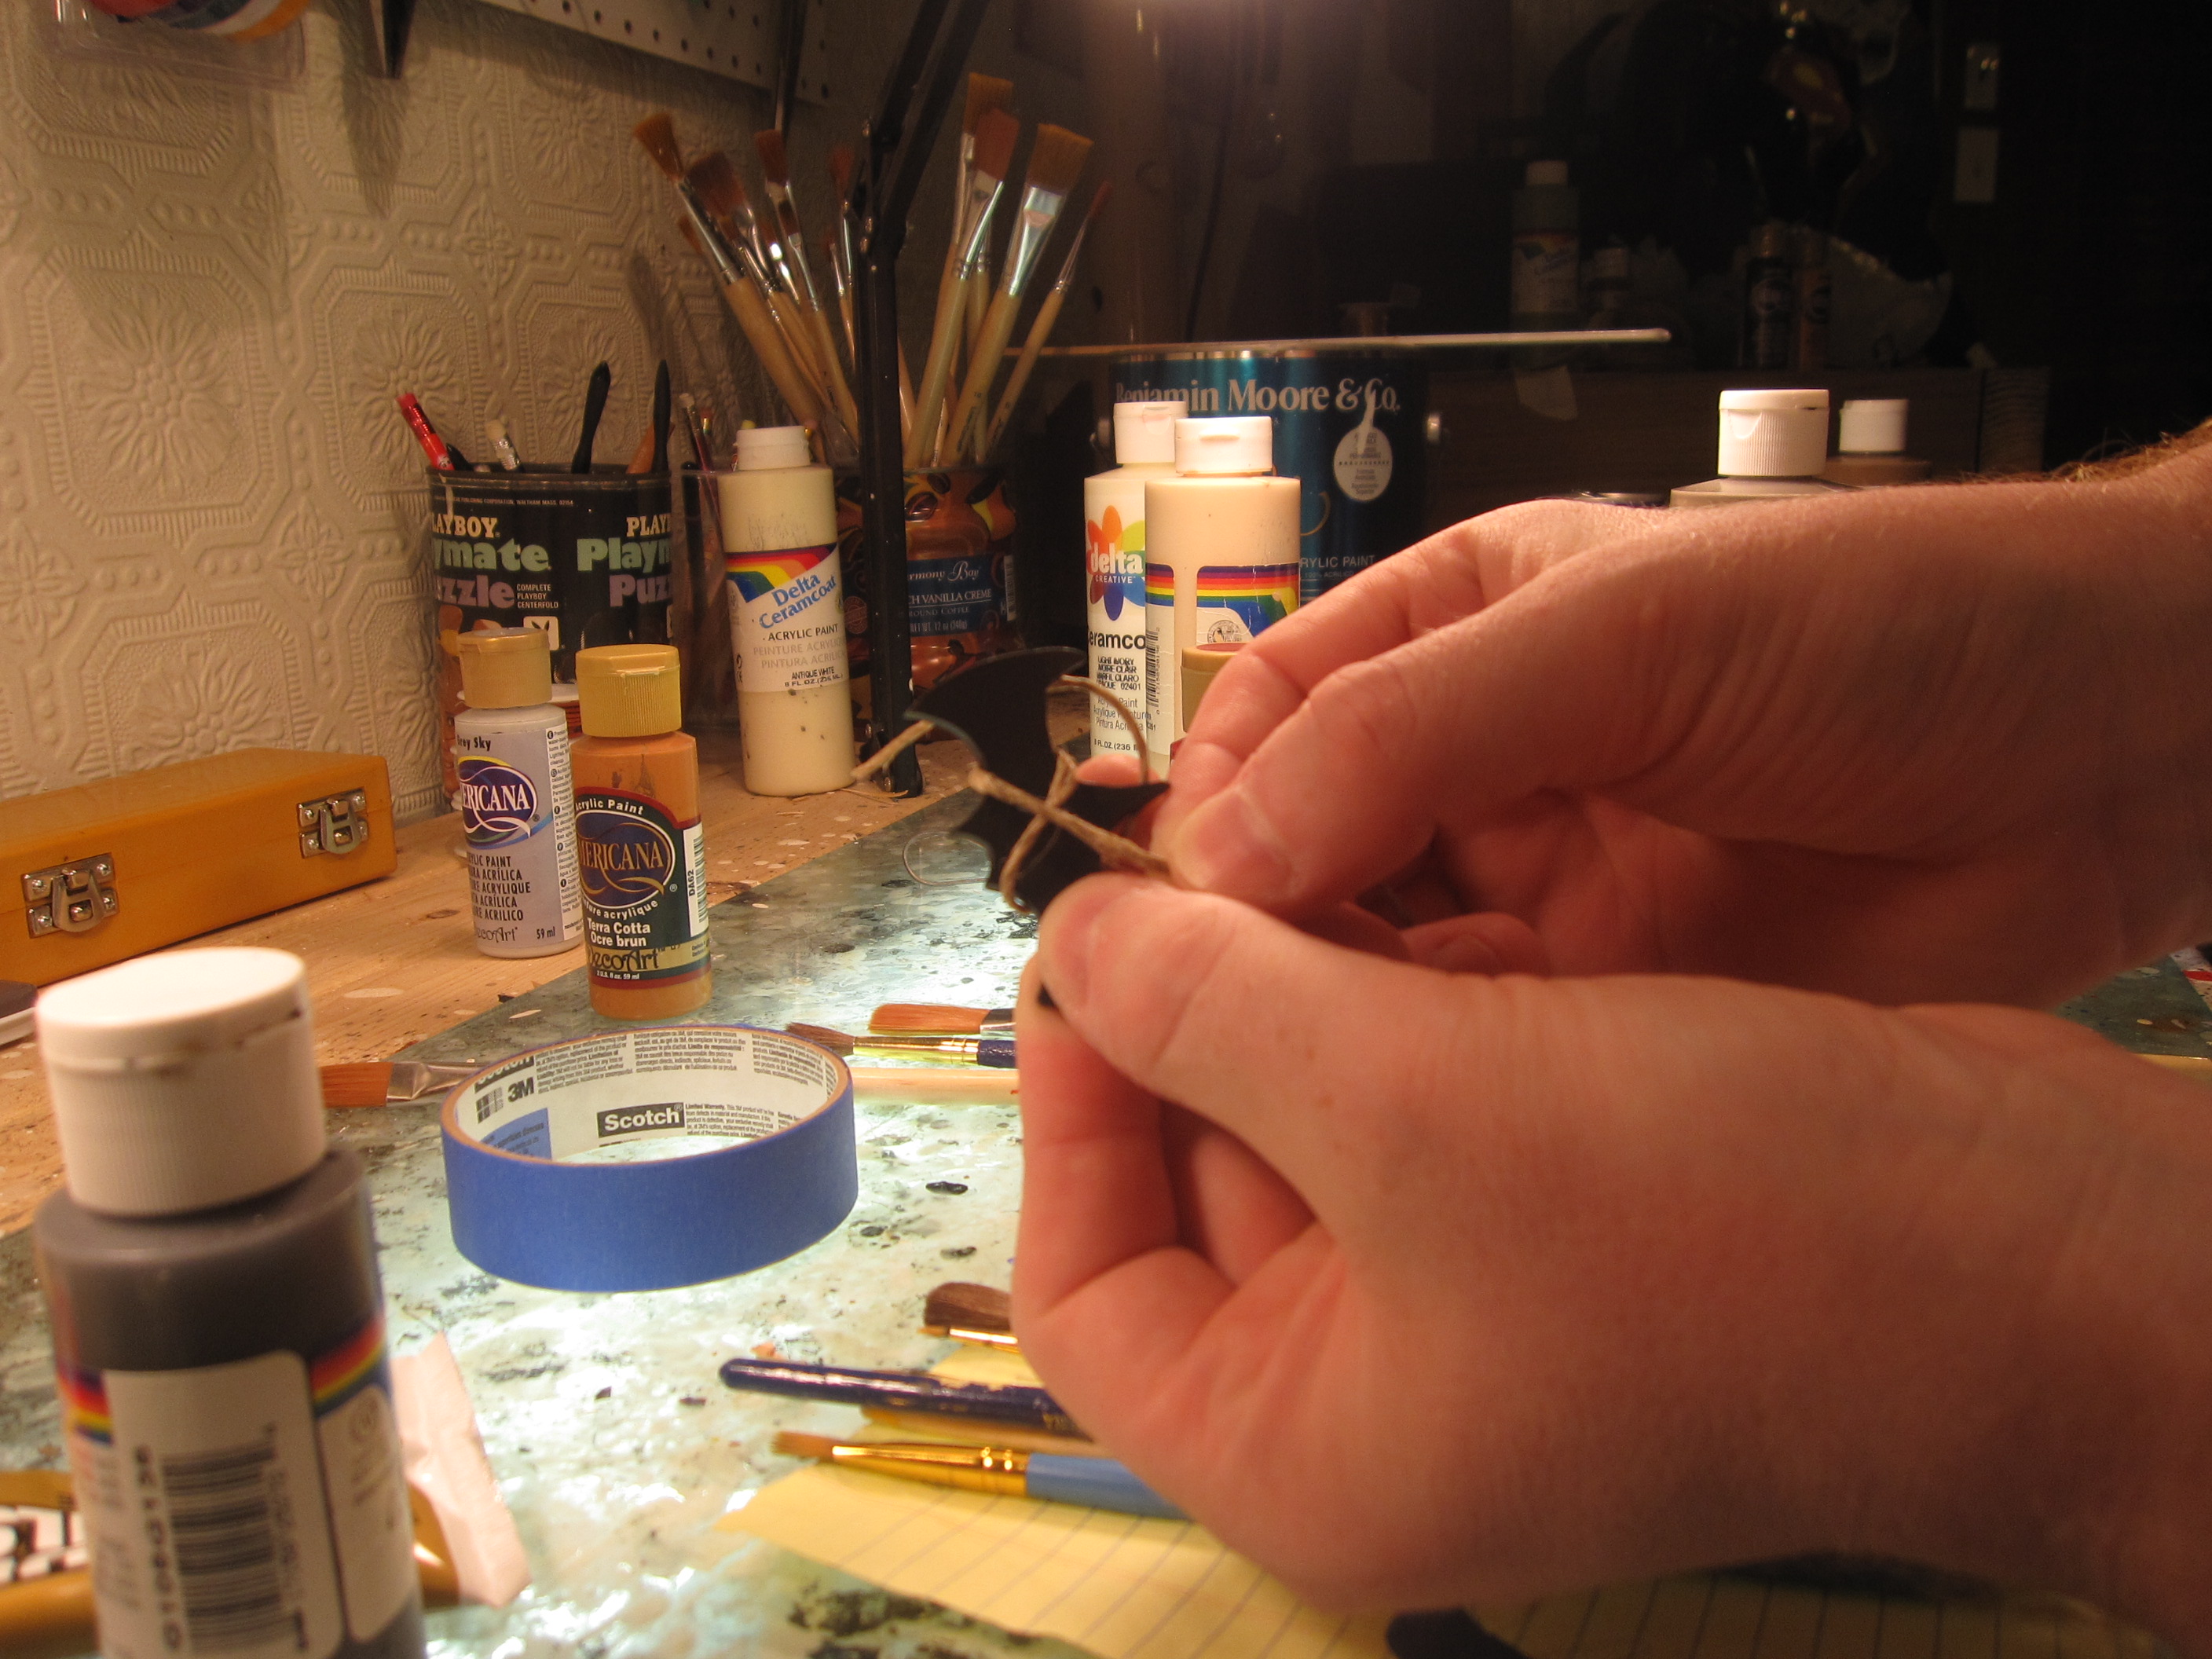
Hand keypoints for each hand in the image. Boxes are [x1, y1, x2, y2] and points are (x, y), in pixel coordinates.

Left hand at [1013, 875, 2211, 1640]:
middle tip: (1185, 868)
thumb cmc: (1718, 1219)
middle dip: (1187, 1030)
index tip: (1086, 954)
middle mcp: (1380, 1397)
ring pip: (1319, 1132)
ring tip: (1293, 853)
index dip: (1063, 1117)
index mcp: (1304, 1445)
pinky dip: (1408, 1007)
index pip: (1089, 1298)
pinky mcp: (1567, 1226)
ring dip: (1299, 994)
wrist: (2033, 1246)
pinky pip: (1430, 1108)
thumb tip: (1076, 945)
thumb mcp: (1413, 1101)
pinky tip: (1417, 899)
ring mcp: (1481, 1311)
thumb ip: (1212, 1013)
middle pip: (1199, 1196)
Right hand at [1158, 460, 2211, 1005]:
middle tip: (1240, 1006)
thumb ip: (1415, 725)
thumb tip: (1220, 847)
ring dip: (1340, 1014)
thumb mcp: (1628, 633)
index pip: (1269, 718)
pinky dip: (1437, 1079)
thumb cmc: (1887, 620)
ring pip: (1376, 970)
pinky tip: (1430, 1097)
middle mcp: (1480, 769)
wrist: (2114, 746)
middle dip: (1265, 927)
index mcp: (1457, 634)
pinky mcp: (1611, 1007)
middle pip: (1301, 859)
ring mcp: (1546, 897)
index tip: (1200, 895)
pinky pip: (1479, 1054)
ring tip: (1321, 1060)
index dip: (1216, 801)